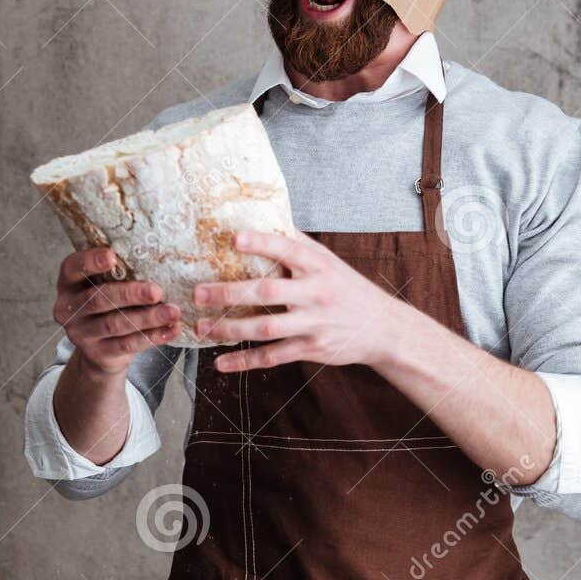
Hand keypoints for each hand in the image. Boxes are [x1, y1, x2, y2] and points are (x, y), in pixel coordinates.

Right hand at [53, 246, 179, 374]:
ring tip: (172, 312)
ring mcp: (81, 334)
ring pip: (115, 324)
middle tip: (156, 291)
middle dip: (130, 294)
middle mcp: (69, 308)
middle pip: (98, 299)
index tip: (112, 256)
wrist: (100, 351)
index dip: (90, 261)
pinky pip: (127, 345)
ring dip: (147, 318)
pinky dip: (151, 337)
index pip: (73, 268)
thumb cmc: (109, 306)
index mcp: (69, 284)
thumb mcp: (106, 286)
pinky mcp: (97, 354)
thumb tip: (158, 260)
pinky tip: (170, 330)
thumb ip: (120, 274)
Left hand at [194, 230, 402, 372]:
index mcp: (318, 266)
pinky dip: (245, 361)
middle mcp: (316, 293)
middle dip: (230, 293)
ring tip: (202, 327)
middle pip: (268, 292)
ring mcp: (314, 323)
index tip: (234, 238)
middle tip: (198, 293)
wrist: (383, 328)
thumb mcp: (329, 261)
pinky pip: (273, 357)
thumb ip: (298, 244)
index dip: (261, 243)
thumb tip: (266, 216)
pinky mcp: (312, 349)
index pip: (287, 249)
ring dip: (230, 329)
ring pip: (266, 328)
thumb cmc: (347, 288)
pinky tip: (221, 363)